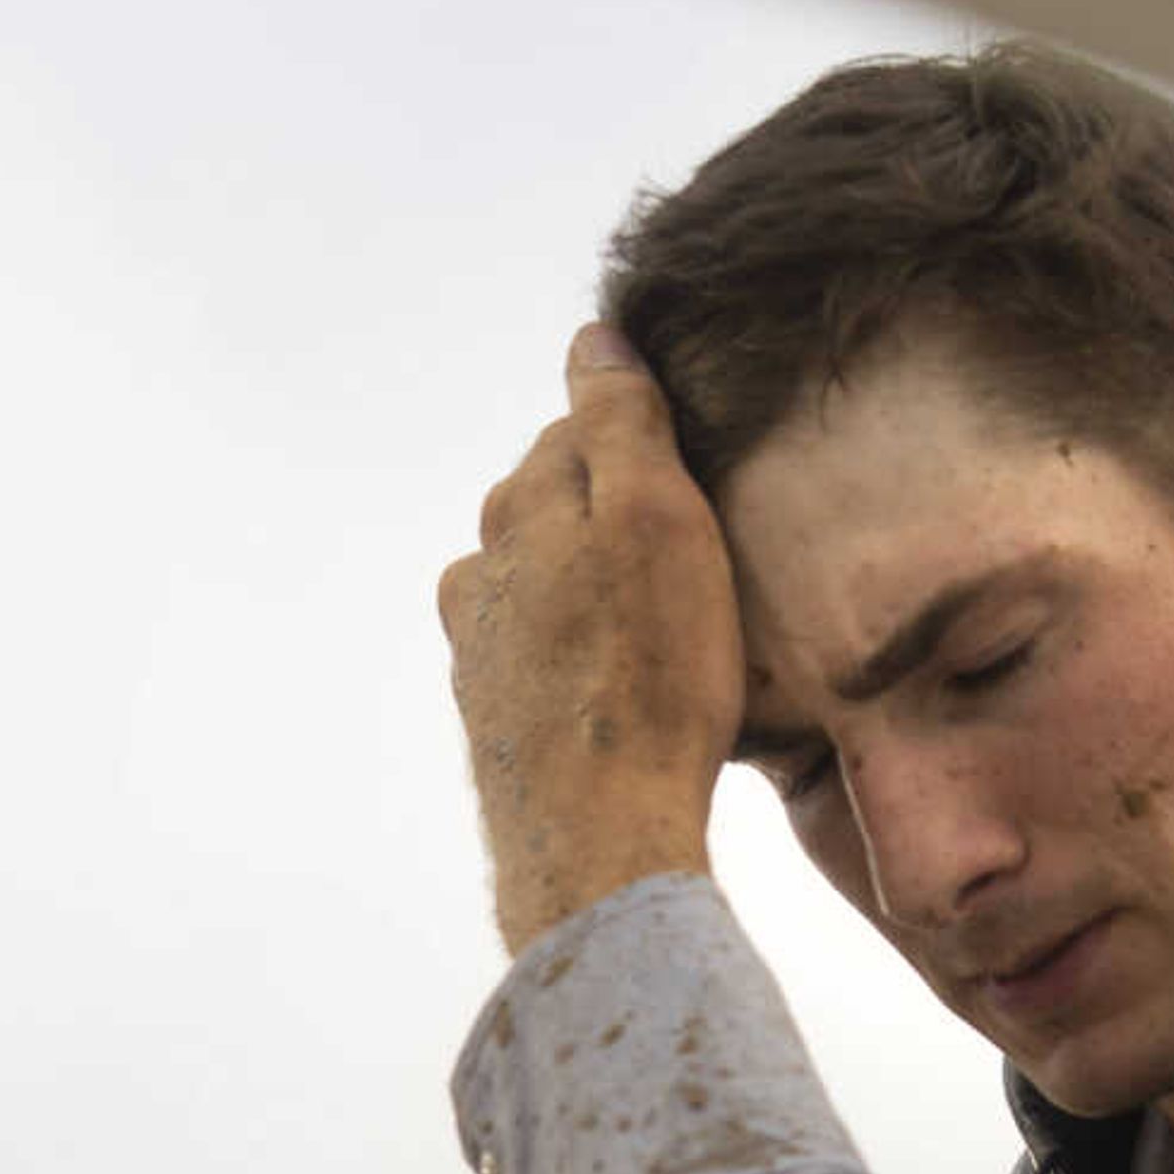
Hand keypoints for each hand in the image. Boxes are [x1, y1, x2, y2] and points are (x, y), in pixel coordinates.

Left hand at [439, 323, 745, 954]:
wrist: (600, 836)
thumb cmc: (646, 676)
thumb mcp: (655, 518)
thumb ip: (619, 422)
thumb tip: (592, 337)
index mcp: (517, 509)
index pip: (579, 434)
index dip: (645, 448)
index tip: (695, 477)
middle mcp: (479, 574)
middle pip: (558, 511)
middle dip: (615, 517)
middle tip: (694, 556)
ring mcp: (479, 651)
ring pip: (549, 588)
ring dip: (597, 593)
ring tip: (667, 631)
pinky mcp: (497, 720)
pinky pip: (547, 660)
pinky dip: (586, 659)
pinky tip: (628, 691)